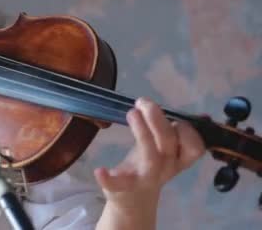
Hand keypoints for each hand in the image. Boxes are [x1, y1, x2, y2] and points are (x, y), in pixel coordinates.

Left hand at [94, 97, 204, 228]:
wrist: (134, 200)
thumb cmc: (150, 167)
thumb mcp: (165, 151)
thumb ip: (175, 132)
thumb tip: (202, 115)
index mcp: (177, 159)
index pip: (195, 147)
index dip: (189, 130)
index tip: (174, 116)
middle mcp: (165, 168)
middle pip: (169, 144)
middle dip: (158, 120)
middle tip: (144, 102)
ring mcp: (145, 178)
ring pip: (151, 158)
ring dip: (143, 133)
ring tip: (132, 113)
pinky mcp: (124, 187)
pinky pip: (118, 184)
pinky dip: (108, 178)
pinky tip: (100, 171)